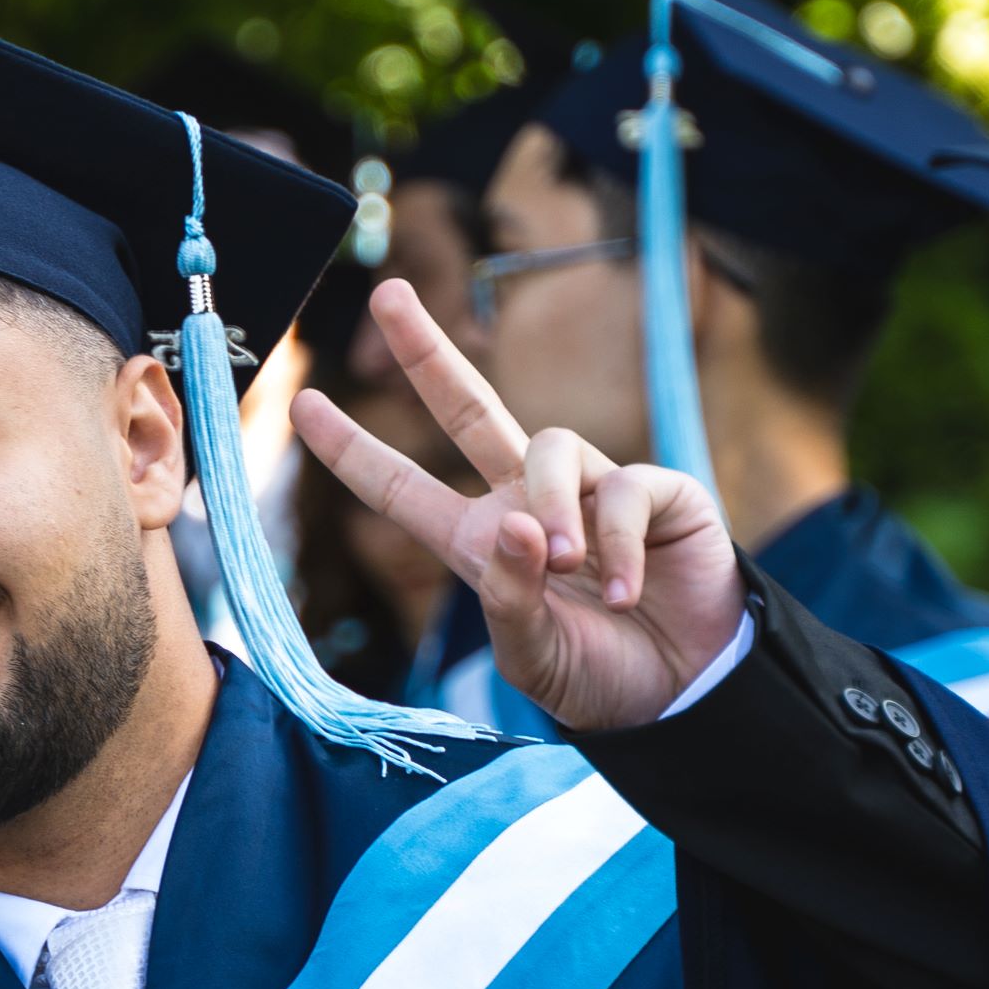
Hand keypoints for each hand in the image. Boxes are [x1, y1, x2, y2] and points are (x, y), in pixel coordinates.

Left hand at [288, 279, 747, 734]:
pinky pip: (624, 486)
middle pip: (469, 408)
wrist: (686, 694)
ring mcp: (593, 489)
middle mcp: (529, 501)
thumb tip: (513, 525)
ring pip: (551, 446)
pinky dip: (617, 540)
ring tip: (568, 567)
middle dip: (426, 352)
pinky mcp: (657, 492)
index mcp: (480, 542)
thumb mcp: (532, 656)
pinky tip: (624, 589)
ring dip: (552, 507)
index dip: (354, 449)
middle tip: (388, 295)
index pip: (403, 488)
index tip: (302, 403)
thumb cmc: (600, 677)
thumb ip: (509, 599)